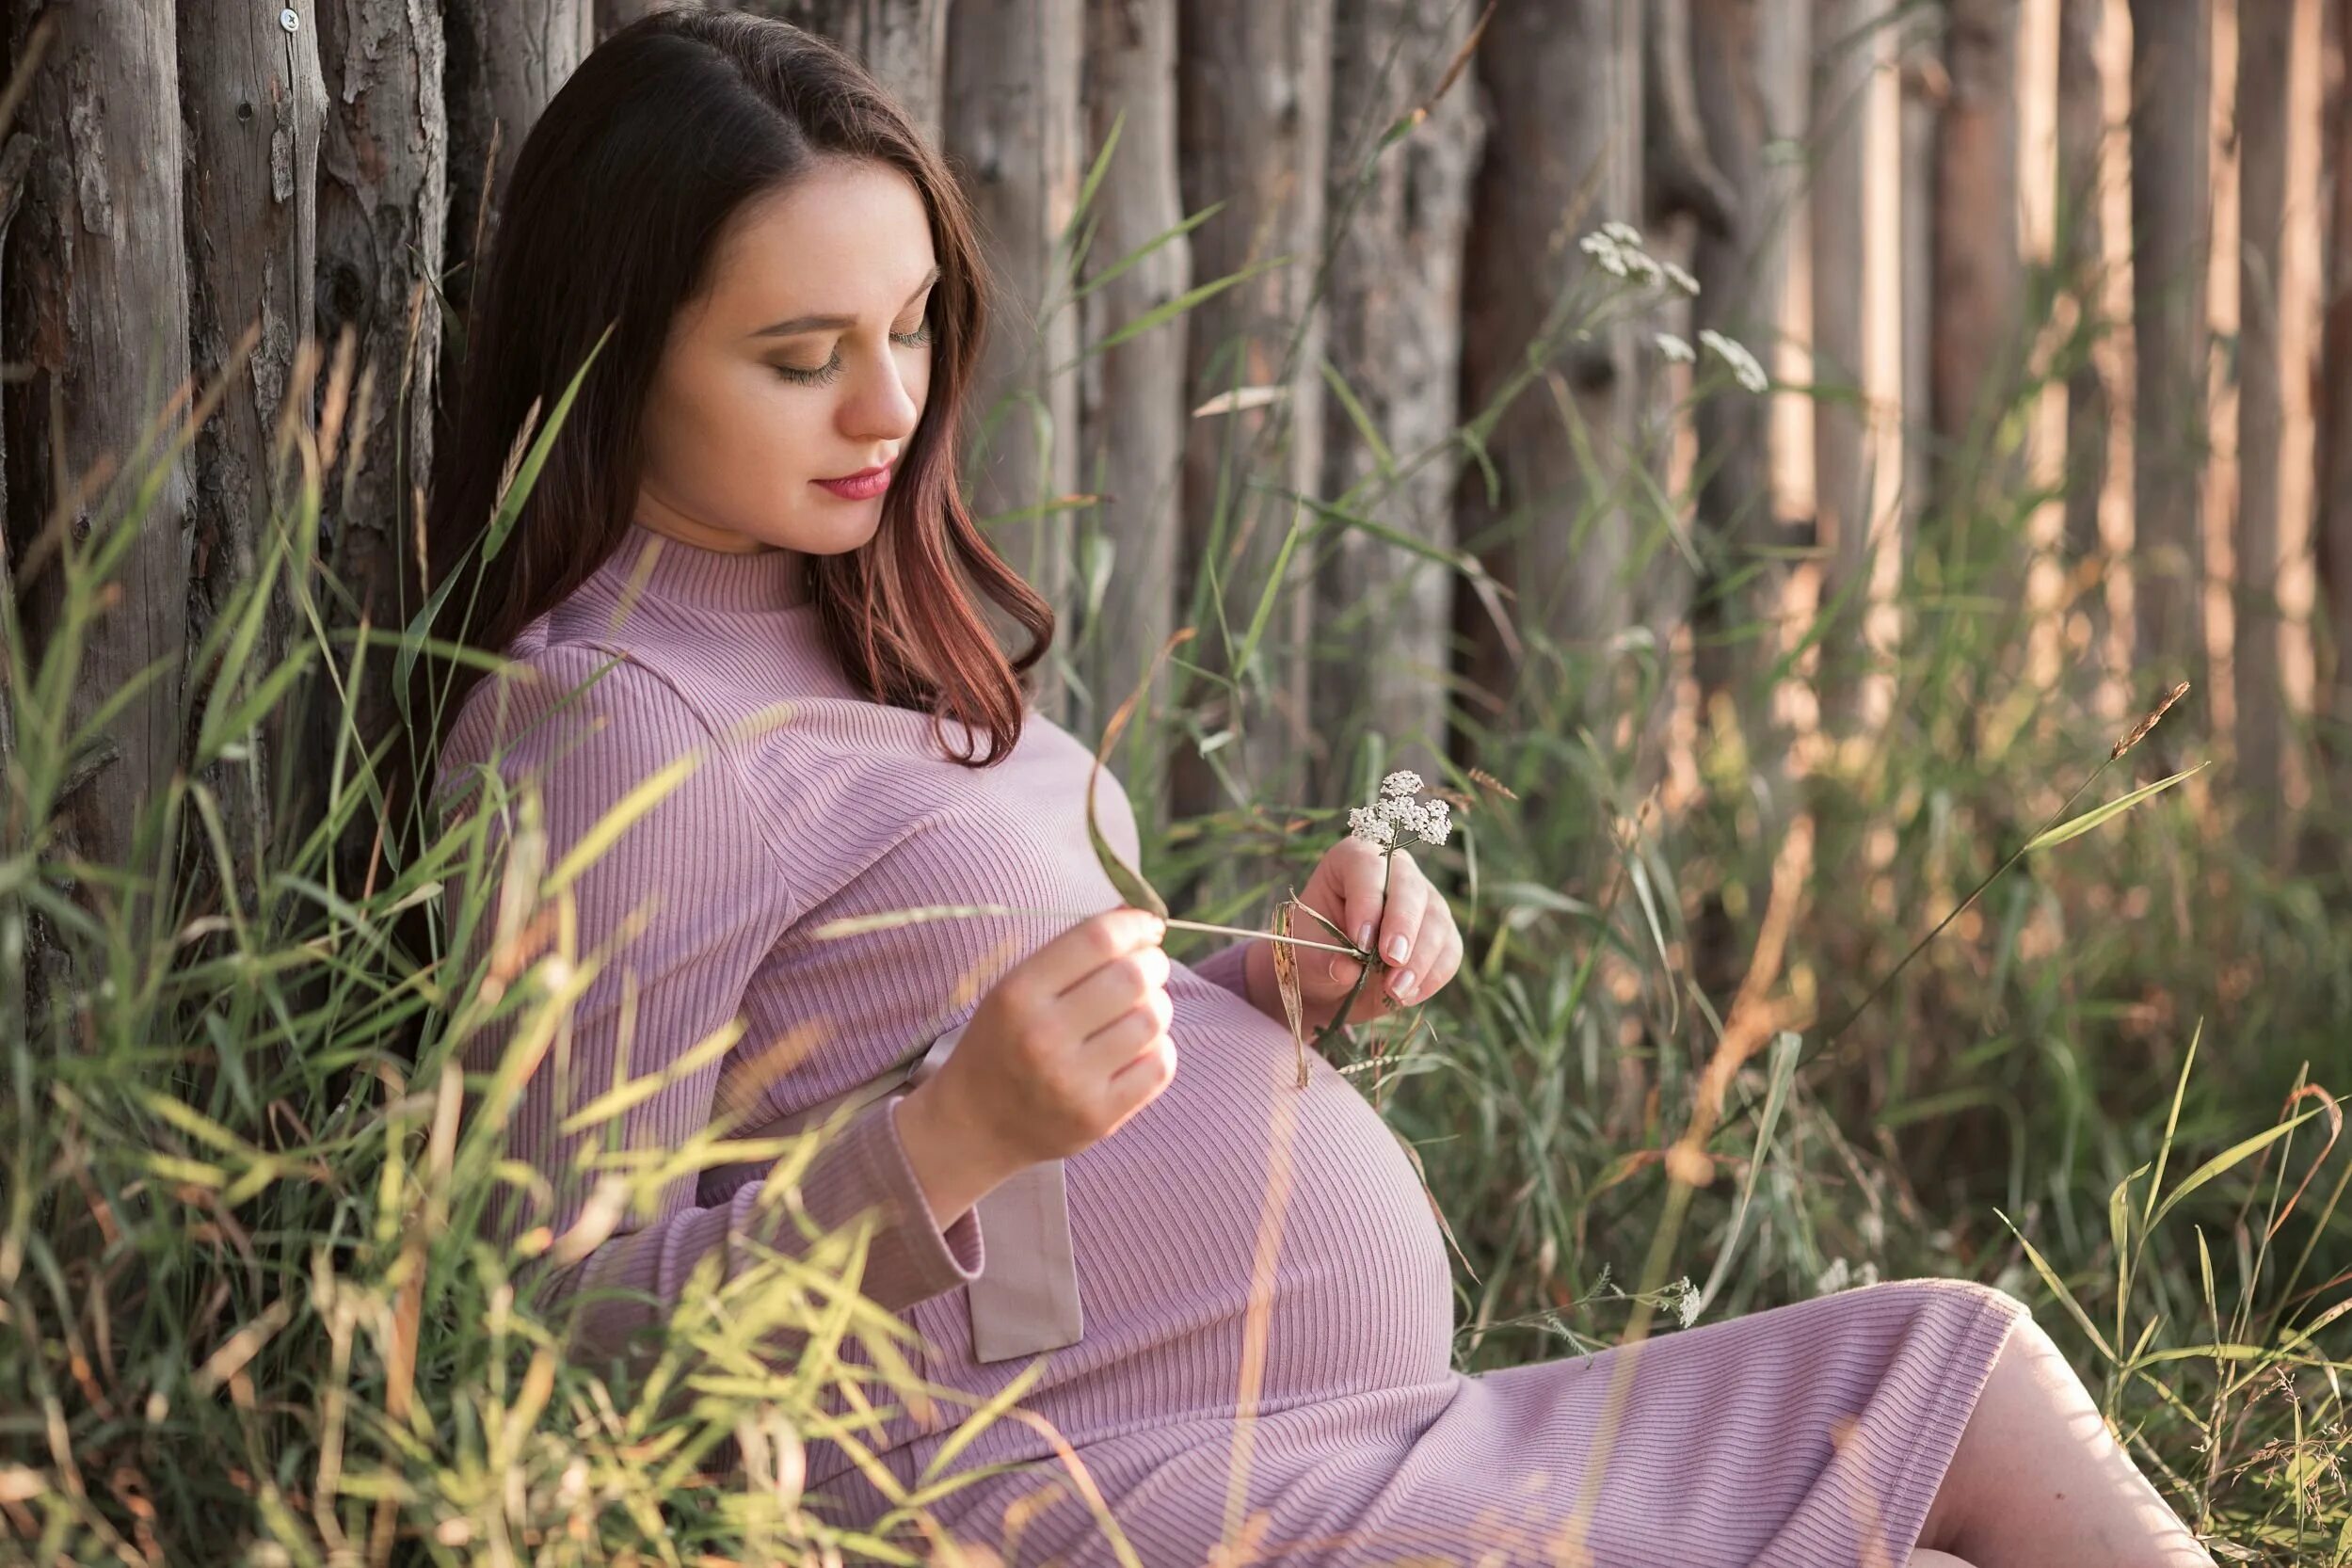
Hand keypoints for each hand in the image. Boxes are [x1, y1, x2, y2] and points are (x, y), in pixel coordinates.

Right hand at [898, 906, 1175, 1220]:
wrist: (975, 1126)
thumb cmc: (1001, 1044)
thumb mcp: (1014, 989)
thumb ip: (1071, 953)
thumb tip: (1137, 917)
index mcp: (1018, 994)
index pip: (1096, 939)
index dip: (1134, 924)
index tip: (1147, 927)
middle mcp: (1043, 1036)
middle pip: (1132, 977)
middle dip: (1153, 964)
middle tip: (1148, 969)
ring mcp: (1073, 1081)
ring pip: (1153, 1019)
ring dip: (1157, 1006)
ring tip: (1138, 1011)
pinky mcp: (1100, 1117)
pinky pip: (1161, 1066)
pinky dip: (1160, 1048)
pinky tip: (1139, 1048)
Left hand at [1260, 835, 1462, 1029]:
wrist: (1332, 982)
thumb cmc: (1315, 955)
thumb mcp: (1308, 957)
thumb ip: (1325, 960)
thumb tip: (1346, 969)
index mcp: (1352, 860)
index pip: (1368, 867)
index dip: (1368, 902)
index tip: (1361, 942)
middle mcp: (1395, 872)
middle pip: (1410, 888)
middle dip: (1404, 926)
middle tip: (1392, 961)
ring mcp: (1424, 900)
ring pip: (1436, 920)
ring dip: (1420, 960)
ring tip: (1395, 990)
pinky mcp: (1442, 932)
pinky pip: (1449, 951)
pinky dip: (1432, 976)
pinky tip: (1407, 995)